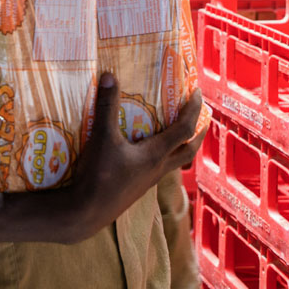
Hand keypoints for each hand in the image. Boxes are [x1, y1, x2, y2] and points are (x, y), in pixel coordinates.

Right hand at [54, 73, 205, 243]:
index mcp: (156, 154)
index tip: (198, 92)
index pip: (185, 129)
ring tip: (178, 131)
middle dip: (199, 132)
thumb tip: (110, 75)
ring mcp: (148, 181)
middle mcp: (158, 168)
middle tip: (202, 116)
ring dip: (181, 145)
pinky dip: (162, 156)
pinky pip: (158, 169)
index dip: (194, 109)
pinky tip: (147, 151)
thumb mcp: (101, 137)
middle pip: (189, 150)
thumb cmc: (99, 175)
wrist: (86, 213)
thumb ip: (106, 106)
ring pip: (175, 162)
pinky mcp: (137, 188)